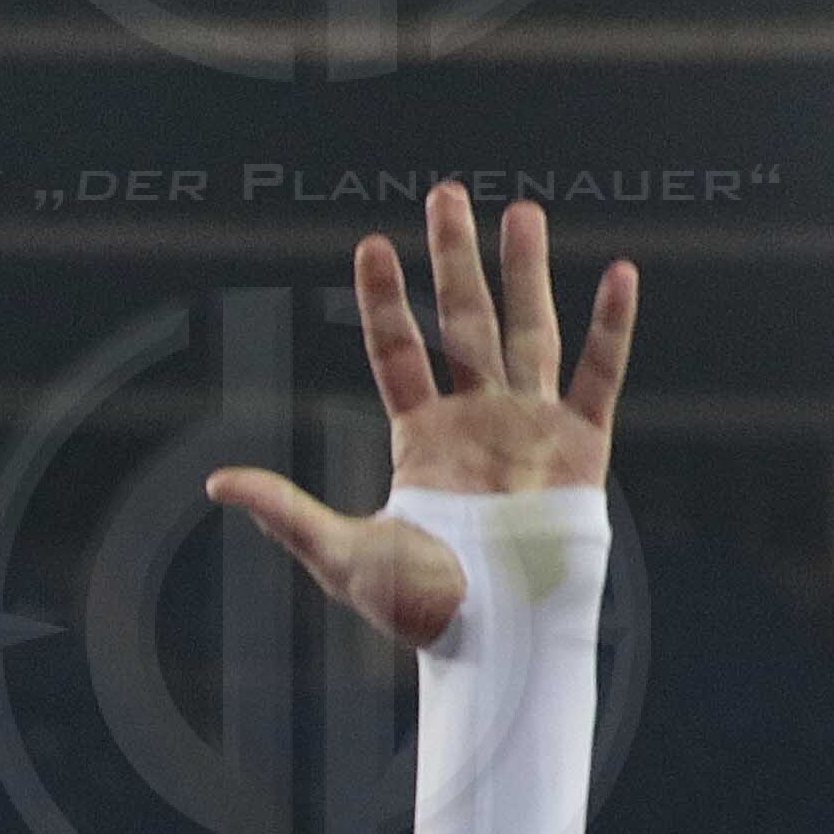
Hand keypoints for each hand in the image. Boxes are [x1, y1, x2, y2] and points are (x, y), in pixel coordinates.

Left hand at [212, 186, 633, 651]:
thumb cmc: (423, 608)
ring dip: (526, 271)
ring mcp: (530, 426)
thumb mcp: (342, 555)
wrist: (495, 638)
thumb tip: (217, 483)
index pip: (397, 352)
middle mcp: (477, 420)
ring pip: (529, 329)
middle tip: (445, 195)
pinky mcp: (581, 445)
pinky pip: (599, 374)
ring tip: (522, 210)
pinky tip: (616, 273)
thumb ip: (287, 511)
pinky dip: (611, 326)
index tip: (370, 246)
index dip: (384, 301)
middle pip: (463, 321)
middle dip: (455, 260)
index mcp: (421, 439)